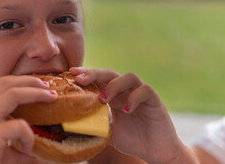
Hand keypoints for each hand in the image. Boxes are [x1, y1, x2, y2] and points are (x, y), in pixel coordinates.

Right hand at [0, 75, 56, 163]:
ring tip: (51, 99)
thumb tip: (48, 140)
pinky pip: (18, 125)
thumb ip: (22, 139)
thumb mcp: (5, 147)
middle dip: (31, 80)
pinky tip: (29, 149)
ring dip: (35, 93)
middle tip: (50, 88)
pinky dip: (29, 135)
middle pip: (6, 82)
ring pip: (12, 93)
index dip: (20, 79)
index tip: (40, 84)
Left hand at [70, 67, 196, 163]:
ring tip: (103, 98)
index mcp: (113, 96)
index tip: (71, 72)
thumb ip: (93, 125)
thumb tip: (69, 125)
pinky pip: (145, 90)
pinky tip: (126, 110)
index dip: (86, 74)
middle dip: (95, 73)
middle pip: (110, 73)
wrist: (155, 152)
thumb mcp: (106, 132)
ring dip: (114, 85)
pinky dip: (134, 97)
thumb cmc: (131, 140)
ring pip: (129, 76)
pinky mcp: (154, 101)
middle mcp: (126, 92)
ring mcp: (140, 94)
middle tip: (81, 79)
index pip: (98, 79)